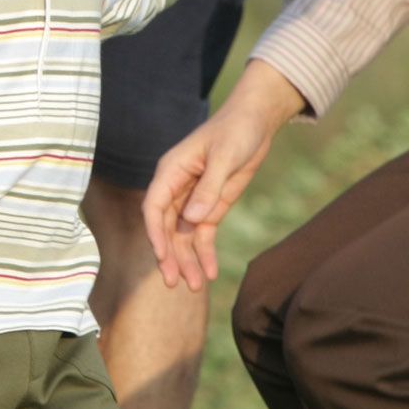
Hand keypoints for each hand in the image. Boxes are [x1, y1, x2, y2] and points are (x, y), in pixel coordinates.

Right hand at [142, 71, 300, 290]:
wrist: (254, 122)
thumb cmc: (236, 131)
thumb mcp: (225, 156)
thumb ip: (209, 187)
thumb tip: (191, 219)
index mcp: (170, 171)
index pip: (154, 208)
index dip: (155, 234)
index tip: (161, 257)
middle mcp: (176, 188)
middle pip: (165, 228)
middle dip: (169, 256)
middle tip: (175, 282)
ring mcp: (193, 200)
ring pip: (183, 236)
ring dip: (187, 260)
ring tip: (193, 286)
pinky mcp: (211, 206)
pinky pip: (203, 235)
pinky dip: (205, 253)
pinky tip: (209, 273)